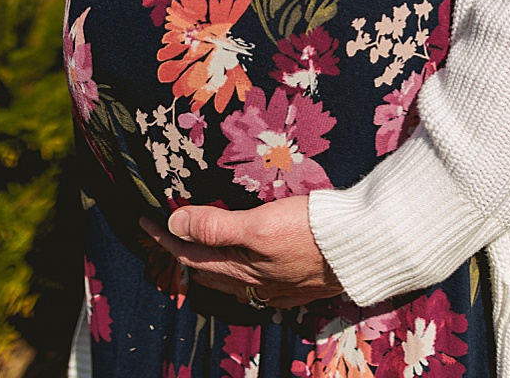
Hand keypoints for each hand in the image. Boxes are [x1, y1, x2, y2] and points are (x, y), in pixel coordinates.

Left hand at [139, 197, 342, 308]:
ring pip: (232, 279)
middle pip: (208, 272)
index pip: (191, 254)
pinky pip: (257, 282)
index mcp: (242, 271)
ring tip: (199, 248)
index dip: (166, 237)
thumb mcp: (260, 224)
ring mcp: (279, 287)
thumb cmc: (312, 232)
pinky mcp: (299, 283)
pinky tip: (247, 266)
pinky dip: (240, 271)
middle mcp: (257, 285)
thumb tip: (175, 221)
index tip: (145, 221)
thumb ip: (216, 225)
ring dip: (211, 263)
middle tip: (166, 235)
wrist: (364, 248)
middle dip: (184, 253)